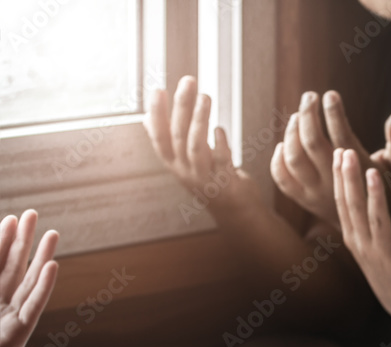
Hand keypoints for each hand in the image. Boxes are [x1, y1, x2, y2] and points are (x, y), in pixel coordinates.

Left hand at [0, 211, 58, 346]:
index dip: (2, 241)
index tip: (12, 219)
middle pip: (13, 266)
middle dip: (23, 241)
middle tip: (33, 214)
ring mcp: (11, 318)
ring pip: (28, 282)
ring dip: (41, 257)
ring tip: (52, 234)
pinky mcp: (20, 333)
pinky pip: (34, 305)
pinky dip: (44, 286)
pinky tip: (53, 266)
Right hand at [145, 76, 258, 211]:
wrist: (237, 214)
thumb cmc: (210, 181)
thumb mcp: (185, 163)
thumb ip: (168, 142)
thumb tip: (145, 118)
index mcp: (174, 165)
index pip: (159, 137)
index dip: (156, 114)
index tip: (157, 89)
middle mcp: (185, 173)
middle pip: (179, 136)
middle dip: (182, 107)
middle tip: (189, 81)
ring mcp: (204, 180)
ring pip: (197, 146)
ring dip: (200, 120)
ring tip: (205, 97)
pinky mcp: (225, 185)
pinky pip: (221, 162)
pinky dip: (220, 143)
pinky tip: (220, 129)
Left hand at [271, 90, 390, 228]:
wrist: (370, 226)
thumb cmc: (384, 187)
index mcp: (357, 171)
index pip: (341, 135)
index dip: (334, 112)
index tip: (330, 94)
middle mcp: (333, 183)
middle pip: (312, 142)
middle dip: (309, 114)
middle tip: (310, 96)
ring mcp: (315, 193)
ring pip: (293, 158)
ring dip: (292, 133)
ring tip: (299, 116)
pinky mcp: (303, 200)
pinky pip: (282, 178)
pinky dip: (278, 159)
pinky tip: (284, 144)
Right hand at [334, 148, 390, 322]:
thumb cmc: (390, 270)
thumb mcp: (369, 245)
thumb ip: (362, 219)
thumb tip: (354, 190)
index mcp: (355, 239)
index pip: (343, 204)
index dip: (340, 179)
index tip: (338, 153)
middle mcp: (365, 247)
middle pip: (355, 209)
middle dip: (350, 180)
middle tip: (346, 152)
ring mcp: (384, 257)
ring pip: (377, 223)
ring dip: (375, 197)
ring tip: (374, 172)